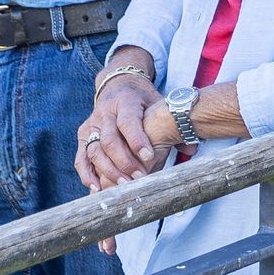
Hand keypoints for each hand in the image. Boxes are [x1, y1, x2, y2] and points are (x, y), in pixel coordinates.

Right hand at [76, 56, 169, 194]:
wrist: (119, 85)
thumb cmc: (143, 101)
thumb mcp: (158, 104)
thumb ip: (172, 125)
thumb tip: (192, 148)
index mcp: (126, 102)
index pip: (129, 122)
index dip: (137, 140)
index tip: (149, 157)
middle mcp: (105, 112)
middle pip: (110, 140)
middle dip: (124, 162)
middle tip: (138, 178)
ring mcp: (91, 123)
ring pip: (94, 150)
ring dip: (108, 171)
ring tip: (123, 186)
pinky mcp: (84, 135)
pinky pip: (81, 157)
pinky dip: (87, 174)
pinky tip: (97, 188)